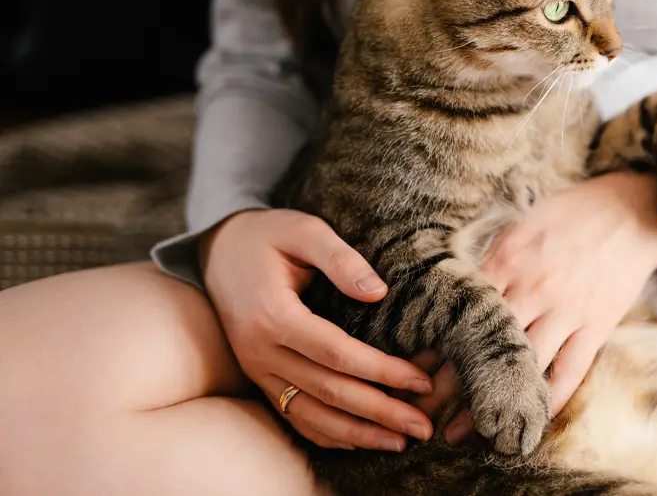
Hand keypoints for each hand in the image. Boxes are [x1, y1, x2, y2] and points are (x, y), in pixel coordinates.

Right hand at [201, 208, 434, 451]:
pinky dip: (328, 433)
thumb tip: (379, 292)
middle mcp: (261, 351)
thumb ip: (341, 258)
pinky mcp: (258, 378)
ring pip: (311, 414)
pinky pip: (293, 415)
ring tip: (401, 442)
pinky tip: (361, 439)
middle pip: (329, 391)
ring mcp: (257, 370)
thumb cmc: (267, 235)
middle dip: (380, 412)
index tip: (422, 381)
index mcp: (273, 315)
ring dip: (358, 432)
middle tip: (424, 426)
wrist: (217, 250)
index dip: (382, 371)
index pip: (336, 353)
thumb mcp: (303, 230)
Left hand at [436, 171, 656, 443]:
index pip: (461, 314)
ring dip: (490, 403)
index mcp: (507, 259)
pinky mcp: (597, 324)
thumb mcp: (522, 226)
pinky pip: (570, 370)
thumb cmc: (572, 214)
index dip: (434, 347)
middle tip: (422, 415)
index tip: (410, 373)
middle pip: (482, 345)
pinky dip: (549, 399)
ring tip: (461, 434)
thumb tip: (458, 291)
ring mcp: (567, 309)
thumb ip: (493, 260)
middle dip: (449, 386)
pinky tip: (529, 421)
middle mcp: (533, 287)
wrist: (633, 210)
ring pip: (521, 366)